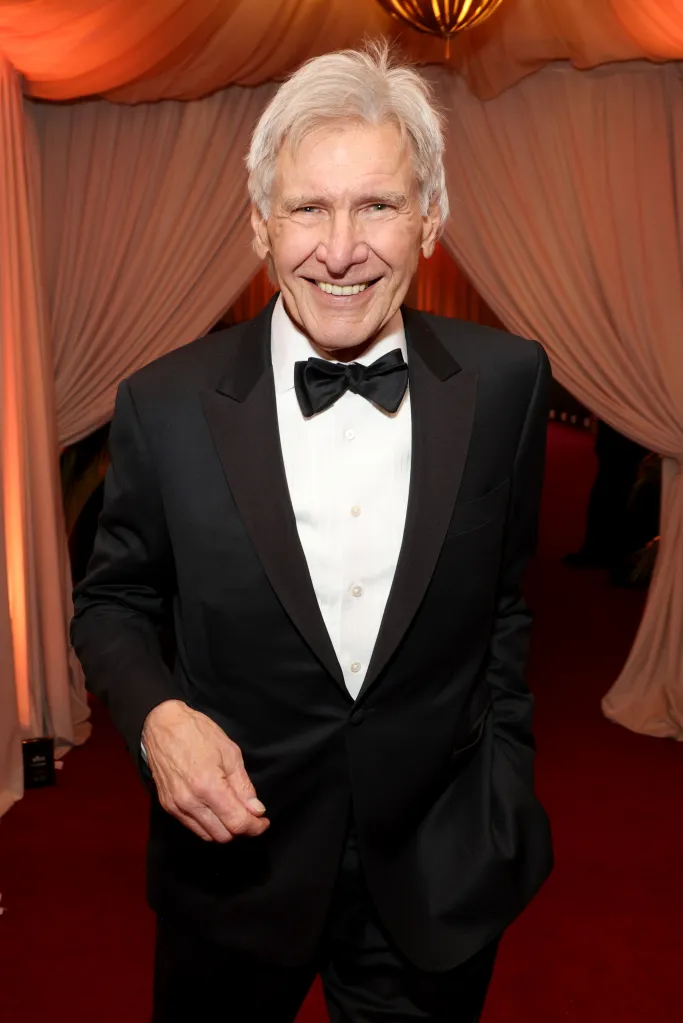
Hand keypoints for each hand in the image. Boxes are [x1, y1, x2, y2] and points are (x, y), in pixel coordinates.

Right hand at [141, 700, 268, 842]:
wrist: (163, 725)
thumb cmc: (198, 733)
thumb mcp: (230, 753)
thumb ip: (243, 786)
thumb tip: (256, 810)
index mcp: (209, 786)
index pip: (237, 823)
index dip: (255, 827)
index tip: (263, 822)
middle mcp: (190, 802)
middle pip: (223, 835)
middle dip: (241, 829)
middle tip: (250, 816)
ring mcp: (176, 806)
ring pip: (207, 835)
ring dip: (224, 829)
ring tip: (233, 812)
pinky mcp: (167, 806)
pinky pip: (192, 827)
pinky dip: (208, 825)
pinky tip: (215, 810)